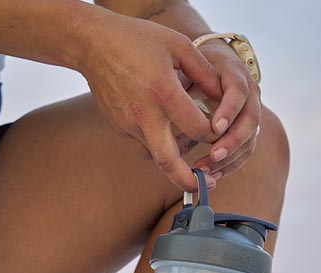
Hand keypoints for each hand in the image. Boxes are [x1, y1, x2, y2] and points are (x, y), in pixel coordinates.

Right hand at [77, 11, 223, 190]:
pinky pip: (144, 149)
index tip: (221, 131)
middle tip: (209, 185)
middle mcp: (144, 115)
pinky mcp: (119, 129)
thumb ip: (205, 73)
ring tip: (191, 140)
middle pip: (169, 163)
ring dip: (178, 159)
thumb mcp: (178, 46)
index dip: (215, 134)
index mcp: (162, 92)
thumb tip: (226, 97)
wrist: (93, 44)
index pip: (198, 129)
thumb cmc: (138, 40)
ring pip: (158, 158)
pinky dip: (160, 149)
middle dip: (191, 181)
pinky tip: (169, 134)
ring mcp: (128, 125)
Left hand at [190, 40, 261, 181]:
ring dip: (229, 158)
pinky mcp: (249, 130)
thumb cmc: (194, 67)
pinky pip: (245, 151)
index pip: (238, 91)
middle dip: (232, 141)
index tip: (215, 128)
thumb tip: (169, 106)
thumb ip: (182, 82)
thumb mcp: (186, 66)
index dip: (229, 111)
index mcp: (235, 73)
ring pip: (250, 139)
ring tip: (205, 170)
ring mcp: (252, 112)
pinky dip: (230, 165)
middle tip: (213, 155)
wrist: (213, 65)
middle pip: (250, 120)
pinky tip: (213, 174)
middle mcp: (250, 93)